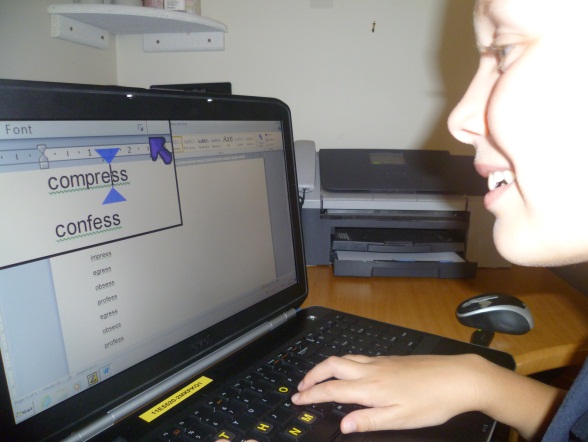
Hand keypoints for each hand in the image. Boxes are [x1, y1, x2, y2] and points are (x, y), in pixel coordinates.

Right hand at [291, 353, 487, 433]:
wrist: (458, 377)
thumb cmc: (433, 401)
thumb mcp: (401, 419)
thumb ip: (369, 421)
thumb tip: (344, 425)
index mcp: (371, 388)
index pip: (332, 389)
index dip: (311, 394)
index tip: (297, 398)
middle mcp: (372, 370)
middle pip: (332, 365)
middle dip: (312, 375)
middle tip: (300, 386)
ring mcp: (381, 362)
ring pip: (344, 358)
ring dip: (326, 367)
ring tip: (318, 377)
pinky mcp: (391, 359)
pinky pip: (358, 357)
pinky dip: (344, 363)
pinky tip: (350, 370)